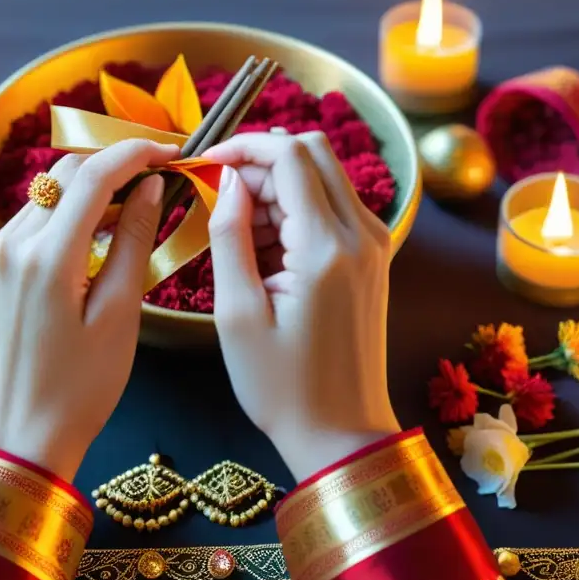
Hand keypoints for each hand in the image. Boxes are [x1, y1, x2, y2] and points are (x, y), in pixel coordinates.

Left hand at [0, 140, 178, 480]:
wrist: (12, 441)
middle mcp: (8, 243)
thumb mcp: (118, 317)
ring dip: (87, 190)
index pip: (94, 173)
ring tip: (130, 209)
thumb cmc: (77, 391)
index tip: (173, 153)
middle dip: (112, 163)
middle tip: (156, 177)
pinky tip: (91, 239)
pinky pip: (28, 222)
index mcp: (46, 256)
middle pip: (64, 173)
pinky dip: (63, 216)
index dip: (137, 151)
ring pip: (44, 195)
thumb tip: (148, 188)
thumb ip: (133, 242)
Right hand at [204, 132, 400, 481]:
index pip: (289, 155)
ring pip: (322, 176)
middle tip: (219, 196)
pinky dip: (295, 212)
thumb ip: (230, 235)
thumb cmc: (282, 385)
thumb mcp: (238, 313)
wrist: (342, 432)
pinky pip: (332, 207)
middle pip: (311, 153)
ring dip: (277, 188)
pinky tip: (265, 253)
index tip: (203, 164)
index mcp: (328, 246)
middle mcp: (362, 233)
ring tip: (238, 237)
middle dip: (260, 161)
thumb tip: (228, 179)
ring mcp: (374, 243)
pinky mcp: (372, 257)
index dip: (243, 147)